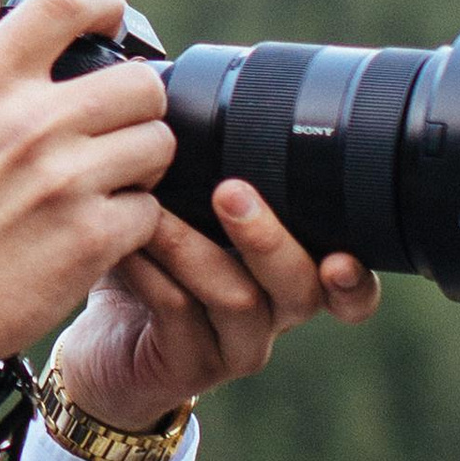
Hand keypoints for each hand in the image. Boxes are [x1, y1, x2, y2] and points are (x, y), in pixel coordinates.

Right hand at [0, 0, 175, 422]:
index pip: (69, 2)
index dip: (105, 3)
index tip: (111, 23)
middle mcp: (30, 123)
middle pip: (140, 82)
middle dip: (135, 102)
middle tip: (114, 127)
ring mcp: (66, 182)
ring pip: (157, 144)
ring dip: (140, 163)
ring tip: (106, 182)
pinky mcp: (90, 239)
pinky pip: (149, 211)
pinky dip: (132, 223)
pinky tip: (95, 232)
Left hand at [52, 183, 380, 433]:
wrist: (103, 340)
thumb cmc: (150, 268)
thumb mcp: (184, 216)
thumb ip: (204, 174)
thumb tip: (187, 93)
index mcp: (290, 276)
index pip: (350, 284)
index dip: (357, 276)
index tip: (345, 253)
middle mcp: (275, 314)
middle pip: (301, 287)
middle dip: (269, 238)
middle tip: (230, 192)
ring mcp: (234, 346)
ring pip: (238, 299)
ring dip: (193, 247)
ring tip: (152, 211)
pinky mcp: (187, 367)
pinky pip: (179, 314)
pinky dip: (152, 274)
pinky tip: (126, 246)